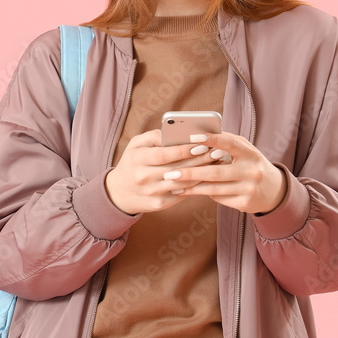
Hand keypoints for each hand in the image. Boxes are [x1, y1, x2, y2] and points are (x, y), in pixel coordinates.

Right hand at [104, 129, 222, 214]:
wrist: (120, 192)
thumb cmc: (132, 162)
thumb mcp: (135, 145)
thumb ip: (153, 136)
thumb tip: (174, 132)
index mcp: (137, 159)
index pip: (163, 155)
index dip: (183, 150)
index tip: (201, 144)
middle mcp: (143, 177)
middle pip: (176, 169)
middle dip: (199, 160)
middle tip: (217, 152)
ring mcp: (152, 193)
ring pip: (182, 183)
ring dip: (202, 173)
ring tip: (216, 163)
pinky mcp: (159, 204)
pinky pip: (182, 193)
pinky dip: (196, 185)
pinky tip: (208, 176)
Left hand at [161, 131, 286, 214]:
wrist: (274, 190)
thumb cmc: (251, 163)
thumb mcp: (244, 150)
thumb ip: (225, 142)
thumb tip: (196, 136)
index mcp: (250, 153)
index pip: (229, 143)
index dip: (211, 140)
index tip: (190, 138)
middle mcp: (251, 171)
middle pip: (215, 172)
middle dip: (190, 172)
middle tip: (169, 172)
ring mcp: (249, 188)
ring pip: (214, 188)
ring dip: (191, 187)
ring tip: (173, 184)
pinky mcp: (245, 203)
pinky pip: (218, 198)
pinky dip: (202, 193)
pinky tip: (188, 191)